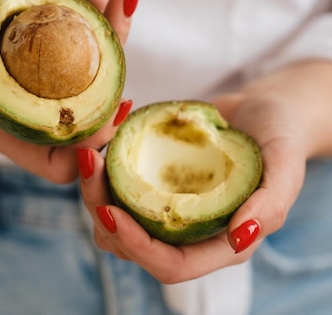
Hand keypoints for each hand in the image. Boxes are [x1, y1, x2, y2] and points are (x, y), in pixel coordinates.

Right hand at [0, 0, 138, 182]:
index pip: (59, 161)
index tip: (109, 112)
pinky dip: (94, 3)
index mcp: (16, 130)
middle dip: (116, 68)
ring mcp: (66, 80)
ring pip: (104, 66)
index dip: (87, 147)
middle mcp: (48, 110)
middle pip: (96, 108)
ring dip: (114, 25)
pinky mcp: (72, 50)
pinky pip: (94, 34)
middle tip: (120, 25)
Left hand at [79, 59, 331, 282]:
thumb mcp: (285, 164)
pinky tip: (108, 135)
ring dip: (96, 189)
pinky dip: (107, 165)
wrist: (265, 110)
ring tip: (91, 150)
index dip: (138, 246)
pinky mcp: (155, 178)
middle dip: (101, 209)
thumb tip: (239, 238)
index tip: (109, 211)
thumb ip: (270, 205)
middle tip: (88, 163)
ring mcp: (169, 204)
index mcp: (219, 241)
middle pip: (133, 243)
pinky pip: (122, 184)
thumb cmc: (280, 136)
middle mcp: (189, 230)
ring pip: (119, 216)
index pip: (171, 264)